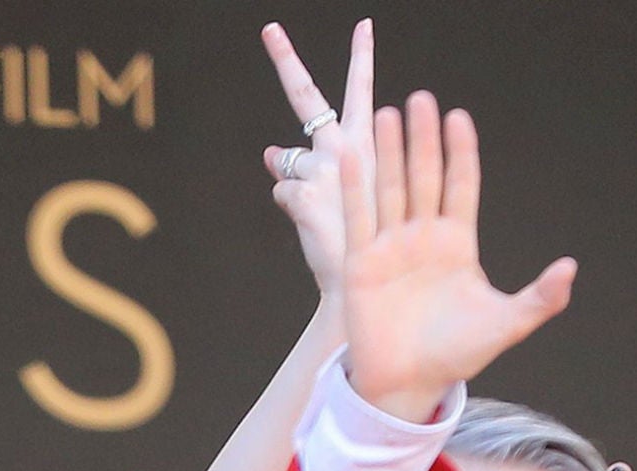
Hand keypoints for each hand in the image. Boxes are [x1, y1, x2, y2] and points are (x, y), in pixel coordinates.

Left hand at [261, 19, 373, 298]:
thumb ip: (311, 168)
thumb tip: (268, 151)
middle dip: (286, 60)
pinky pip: (281, 191)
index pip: (362, 90)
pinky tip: (315, 225)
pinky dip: (292, 207)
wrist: (366, 278)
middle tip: (269, 29)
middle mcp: (343, 145)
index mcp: (368, 141)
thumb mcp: (353, 195)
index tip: (363, 25)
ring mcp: (320, 167)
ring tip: (326, 209)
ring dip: (294, 179)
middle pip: (308, 97)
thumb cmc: (366, 236)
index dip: (362, 56)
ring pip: (286, 159)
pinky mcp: (301, 192)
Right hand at [341, 95, 575, 421]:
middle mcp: (422, 239)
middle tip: (422, 100)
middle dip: (422, 139)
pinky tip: (353, 159)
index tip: (459, 118)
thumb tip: (569, 268)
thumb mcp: (506, 325)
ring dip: (388, 153)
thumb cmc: (455, 356)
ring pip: (390, 190)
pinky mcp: (360, 265)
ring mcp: (390, 249)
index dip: (460, 153)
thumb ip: (539, 298)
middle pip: (423, 178)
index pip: (460, 186)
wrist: (407, 385)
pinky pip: (358, 220)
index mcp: (458, 245)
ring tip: (389, 115)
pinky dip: (354, 190)